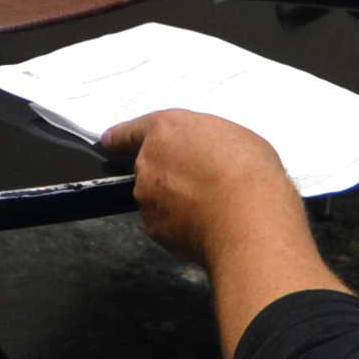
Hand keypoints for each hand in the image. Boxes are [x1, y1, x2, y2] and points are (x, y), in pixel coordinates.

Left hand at [100, 108, 295, 262]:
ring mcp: (147, 197)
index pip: (132, 130)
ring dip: (176, 202)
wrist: (248, 219)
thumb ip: (208, 143)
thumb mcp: (235, 137)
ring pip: (157, 198)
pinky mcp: (154, 228)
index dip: (121, 137)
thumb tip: (209, 157)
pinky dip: (181, 226)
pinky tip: (207, 224)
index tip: (110, 141)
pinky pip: (166, 224)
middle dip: (170, 175)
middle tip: (204, 181)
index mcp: (166, 130)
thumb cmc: (249, 174)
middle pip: (149, 167)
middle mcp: (148, 162)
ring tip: (213, 206)